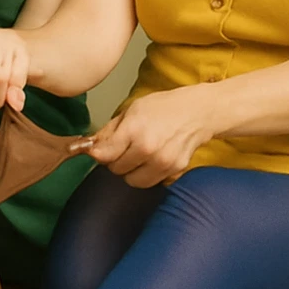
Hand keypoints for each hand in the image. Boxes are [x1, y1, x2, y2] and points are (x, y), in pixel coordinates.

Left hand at [89, 85, 216, 187]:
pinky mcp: (174, 171)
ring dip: (131, 172)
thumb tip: (90, 146)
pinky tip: (152, 159)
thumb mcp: (132, 109)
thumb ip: (109, 130)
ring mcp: (162, 162)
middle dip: (115, 161)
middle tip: (123, 149)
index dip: (98, 153)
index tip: (98, 150)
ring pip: (132, 181)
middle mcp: (148, 148)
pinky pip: (151, 181)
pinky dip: (147, 174)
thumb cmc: (164, 107)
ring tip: (136, 157)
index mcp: (134, 130)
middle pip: (116, 169)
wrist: (197, 112)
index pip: (104, 155)